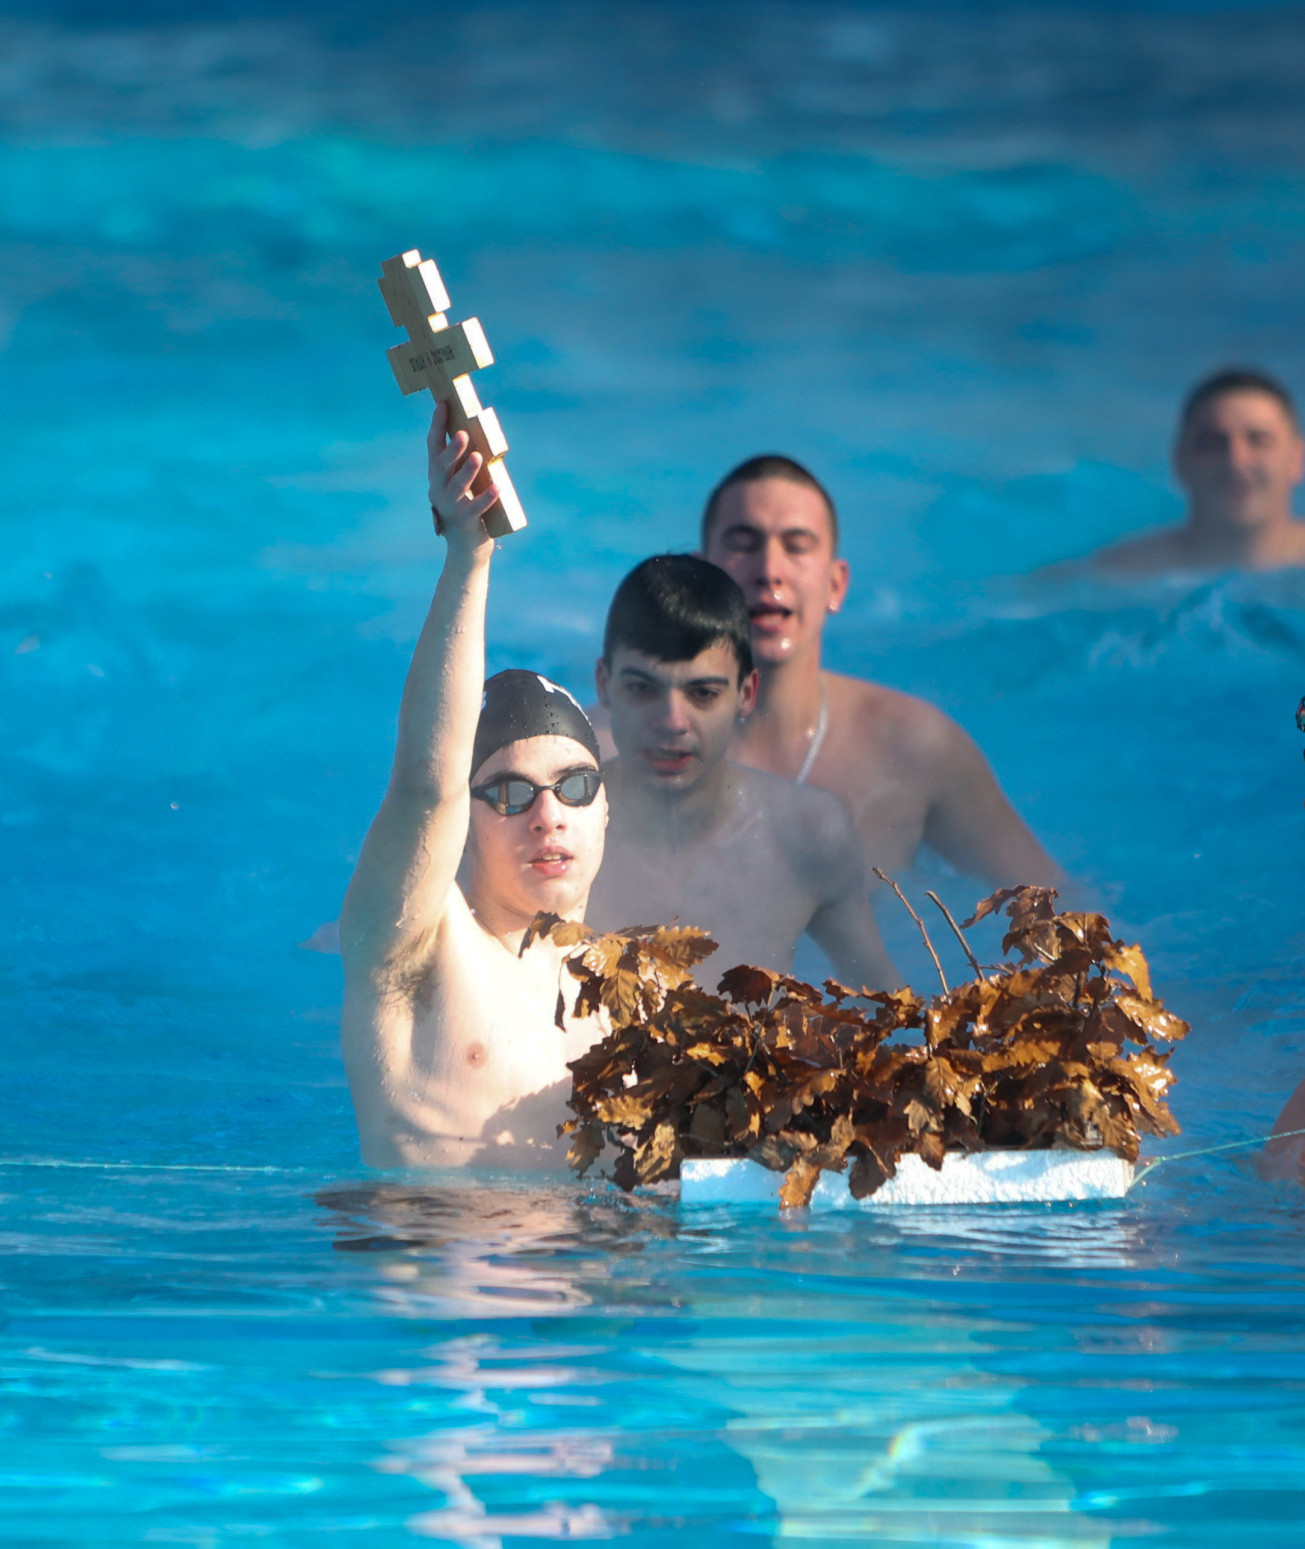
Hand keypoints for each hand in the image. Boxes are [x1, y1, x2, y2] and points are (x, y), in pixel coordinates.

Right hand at [427, 400, 498, 547]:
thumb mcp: (461, 482)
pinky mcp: (466, 522)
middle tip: (463, 433)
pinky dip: (487, 497)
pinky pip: (476, 508)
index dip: (437, 425)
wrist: (465, 547)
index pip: (433, 446)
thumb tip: (479, 431)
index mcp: (437, 476)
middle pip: (442, 466)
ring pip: (457, 486)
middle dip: (453, 450)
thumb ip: (465, 462)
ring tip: (478, 457)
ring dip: (468, 471)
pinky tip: (497, 488)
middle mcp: (439, 489)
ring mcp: (451, 507)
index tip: (443, 403)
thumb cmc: (466, 506)